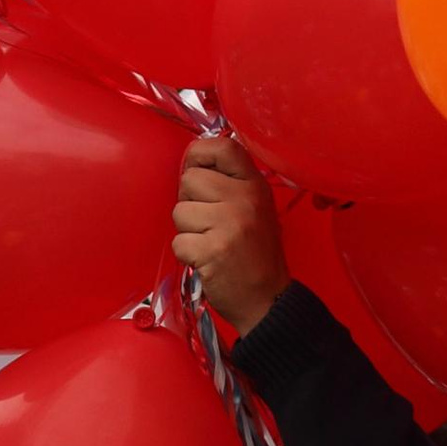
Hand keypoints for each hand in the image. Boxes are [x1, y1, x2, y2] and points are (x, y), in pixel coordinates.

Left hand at [172, 133, 287, 338]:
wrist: (267, 300)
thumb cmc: (254, 253)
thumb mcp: (253, 208)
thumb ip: (227, 183)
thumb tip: (189, 165)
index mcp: (254, 184)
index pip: (221, 145)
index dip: (198, 154)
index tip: (197, 173)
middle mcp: (244, 198)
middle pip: (190, 179)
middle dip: (190, 203)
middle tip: (209, 224)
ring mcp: (229, 223)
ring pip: (179, 212)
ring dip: (188, 232)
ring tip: (210, 243)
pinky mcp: (213, 250)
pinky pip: (179, 242)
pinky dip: (187, 255)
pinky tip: (206, 261)